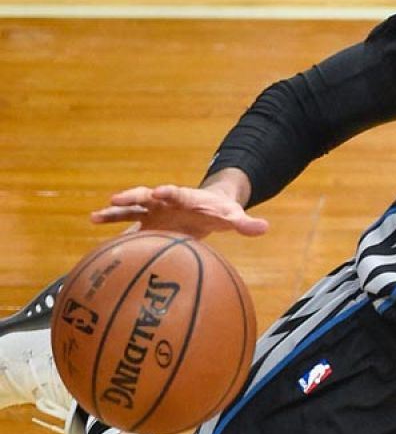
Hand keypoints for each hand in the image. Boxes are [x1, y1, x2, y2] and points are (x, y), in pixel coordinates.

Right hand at [89, 184, 268, 237]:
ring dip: (114, 212)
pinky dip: (113, 231)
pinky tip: (96, 242)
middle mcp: (165, 201)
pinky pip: (126, 226)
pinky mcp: (146, 222)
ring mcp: (153, 210)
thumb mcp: (234, 217)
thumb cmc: (220, 212)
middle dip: (133, 196)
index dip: (168, 191)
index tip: (158, 191)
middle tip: (116, 199)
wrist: (207, 208)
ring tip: (93, 217)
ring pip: (131, 209)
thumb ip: (246, 223)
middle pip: (146, 196)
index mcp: (186, 197)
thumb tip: (264, 227)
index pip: (176, 192)